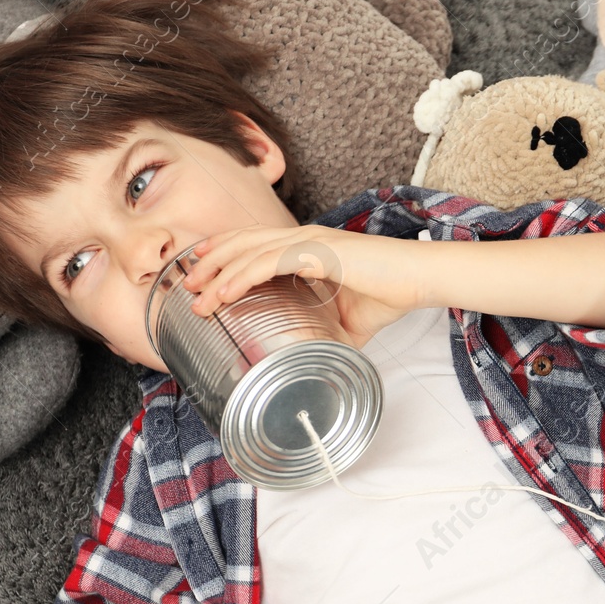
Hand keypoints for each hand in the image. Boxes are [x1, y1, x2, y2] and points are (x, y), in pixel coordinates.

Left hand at [180, 224, 425, 348]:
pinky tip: (225, 292)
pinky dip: (243, 275)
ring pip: (248, 250)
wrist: (419, 280)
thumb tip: (316, 364)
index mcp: (306, 248)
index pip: (252, 243)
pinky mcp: (319, 252)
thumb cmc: (389, 294)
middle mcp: (302, 239)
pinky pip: (270, 261)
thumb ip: (326, 336)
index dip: (222, 254)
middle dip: (209, 263)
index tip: (198, 273)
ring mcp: (309, 242)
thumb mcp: (348, 324)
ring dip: (218, 272)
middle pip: (240, 242)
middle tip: (186, 287)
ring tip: (197, 296)